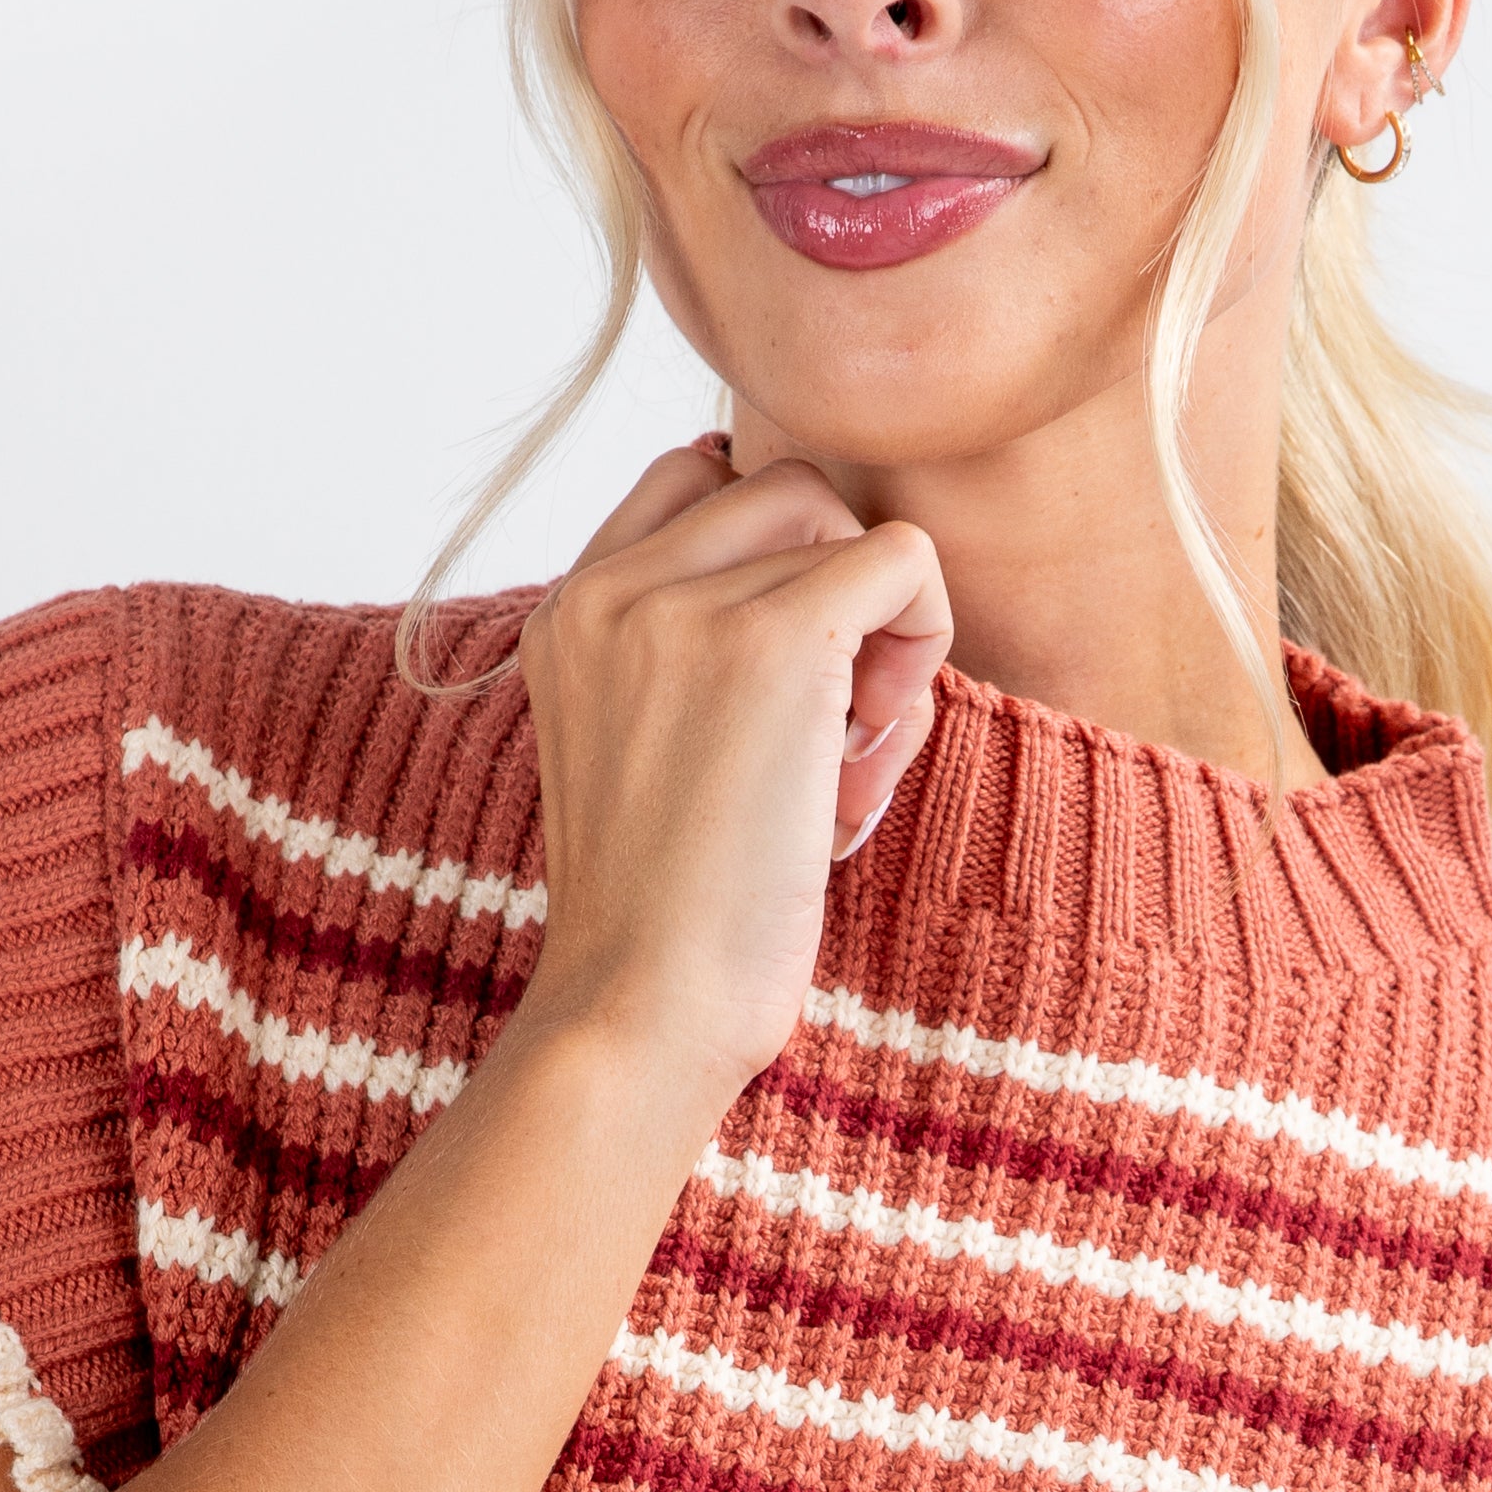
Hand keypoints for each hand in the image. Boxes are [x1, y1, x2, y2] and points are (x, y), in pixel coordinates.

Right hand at [514, 441, 949, 1109]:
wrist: (642, 1008)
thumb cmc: (669, 921)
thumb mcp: (647, 755)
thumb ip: (693, 657)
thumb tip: (834, 572)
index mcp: (566, 614)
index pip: (693, 483)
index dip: (773, 563)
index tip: (783, 689)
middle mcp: (609, 589)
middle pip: (783, 490)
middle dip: (836, 590)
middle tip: (839, 726)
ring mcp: (683, 604)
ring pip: (844, 524)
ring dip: (883, 634)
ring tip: (850, 761)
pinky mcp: (772, 639)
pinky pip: (903, 559)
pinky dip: (925, 640)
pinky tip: (874, 756)